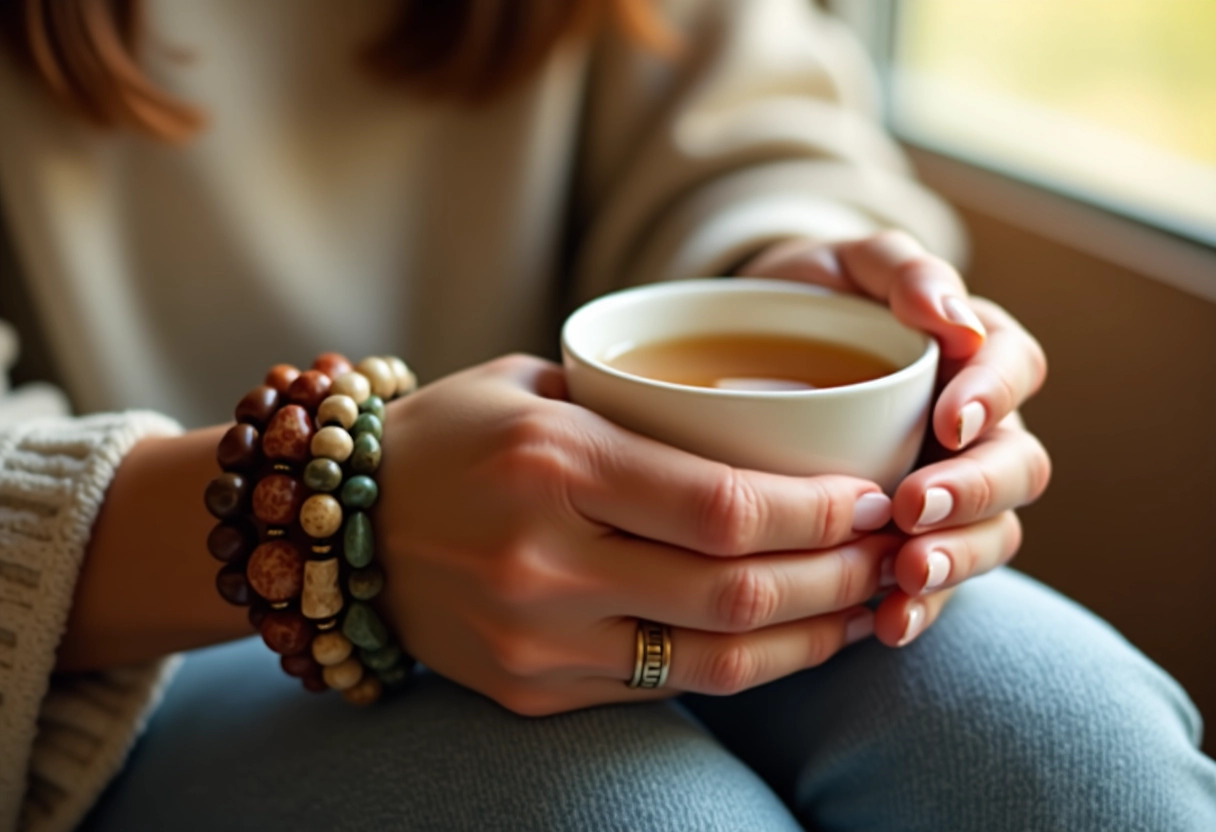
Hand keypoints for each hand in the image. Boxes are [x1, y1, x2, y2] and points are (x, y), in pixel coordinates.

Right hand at [377, 354, 900, 714]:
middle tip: (892, 552)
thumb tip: (766, 440)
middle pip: (737, 594)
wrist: (336, 529)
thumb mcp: (536, 388)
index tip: (875, 497)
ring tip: (867, 608)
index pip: (725, 508)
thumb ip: (640, 413)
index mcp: (554, 465)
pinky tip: (789, 643)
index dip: (821, 512)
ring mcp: (537, 641)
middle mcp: (545, 563)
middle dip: (840, 577)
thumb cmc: (449, 436)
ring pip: (716, 662)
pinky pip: (666, 690)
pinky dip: (744, 668)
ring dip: (811, 639)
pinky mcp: (533, 690)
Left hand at [740, 232, 1050, 645]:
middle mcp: (973, 428)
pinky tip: (889, 623)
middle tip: (917, 506)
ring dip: (958, 558)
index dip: (995, 396)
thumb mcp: (844, 263)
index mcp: (972, 353)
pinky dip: (921, 607)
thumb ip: (899, 268)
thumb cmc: (808, 299)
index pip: (1016, 367)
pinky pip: (935, 583)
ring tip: (909, 575)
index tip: (951, 419)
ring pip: (990, 533)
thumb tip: (951, 313)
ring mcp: (945, 488)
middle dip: (974, 491)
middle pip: (1017, 465)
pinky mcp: (908, 541)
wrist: (747, 350)